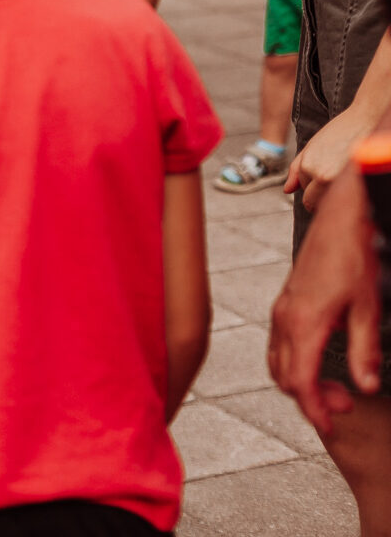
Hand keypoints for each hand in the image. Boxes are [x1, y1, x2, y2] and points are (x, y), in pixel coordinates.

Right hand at [269, 168, 381, 434]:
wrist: (336, 219)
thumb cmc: (353, 256)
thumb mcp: (368, 307)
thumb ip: (364, 350)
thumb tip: (365, 386)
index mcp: (304, 324)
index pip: (301, 382)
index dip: (315, 410)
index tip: (331, 426)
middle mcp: (285, 319)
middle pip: (285, 377)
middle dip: (312, 399)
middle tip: (346, 404)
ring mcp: (281, 310)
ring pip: (278, 361)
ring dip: (301, 381)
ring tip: (335, 385)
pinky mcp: (285, 303)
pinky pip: (279, 344)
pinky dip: (295, 362)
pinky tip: (321, 359)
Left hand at [288, 106, 376, 209]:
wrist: (365, 120)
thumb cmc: (338, 132)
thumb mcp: (311, 148)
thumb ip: (297, 169)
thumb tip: (287, 190)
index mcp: (309, 167)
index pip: (305, 192)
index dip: (311, 188)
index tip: (321, 182)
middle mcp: (322, 176)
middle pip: (313, 201)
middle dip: (318, 195)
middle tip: (332, 179)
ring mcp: (339, 179)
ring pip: (327, 200)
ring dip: (331, 194)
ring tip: (341, 175)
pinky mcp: (355, 180)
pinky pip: (344, 196)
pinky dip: (345, 192)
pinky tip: (350, 179)